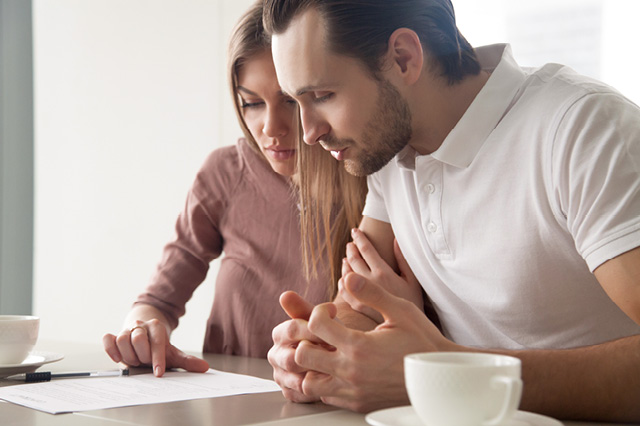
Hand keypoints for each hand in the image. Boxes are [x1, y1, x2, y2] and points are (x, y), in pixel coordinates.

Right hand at [102, 318, 208, 376]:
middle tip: (145, 362)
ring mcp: (126, 329)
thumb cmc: (158, 346)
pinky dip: (111, 348)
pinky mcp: (114, 334)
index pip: (158, 342)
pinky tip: (118, 358)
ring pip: (123, 339)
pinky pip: (108, 338)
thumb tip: (204, 367)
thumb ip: (187, 361)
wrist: (144, 333)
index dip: (158, 358)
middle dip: (142, 355)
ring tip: (135, 361)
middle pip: (138, 338)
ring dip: (128, 354)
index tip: (159, 373)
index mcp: (157, 327)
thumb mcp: (172, 353)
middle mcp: (141, 325)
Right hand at [267, 291, 326, 402]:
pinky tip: (330, 381)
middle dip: (316, 356)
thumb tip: (285, 295)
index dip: (315, 329)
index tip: (334, 329)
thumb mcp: (320, 319)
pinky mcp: (289, 392)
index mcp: (280, 334)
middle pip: (291, 357)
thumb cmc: (329, 334)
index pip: (292, 330)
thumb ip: (304, 308)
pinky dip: (316, 389)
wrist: (339, 353)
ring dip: (317, 373)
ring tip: (335, 367)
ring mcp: (281, 375)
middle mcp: (276, 355)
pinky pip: (299, 394)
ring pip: (295, 378)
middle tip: (336, 353)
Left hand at [296, 273, 458, 412]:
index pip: (316, 325)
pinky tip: (337, 367)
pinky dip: (324, 381)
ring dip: (311, 365)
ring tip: (326, 351)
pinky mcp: (357, 403)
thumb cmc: (421, 341)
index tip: (331, 312)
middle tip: (321, 332)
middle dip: (306, 339)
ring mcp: (352, 391)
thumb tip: (349, 278)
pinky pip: (325, 396)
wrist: (441, 376)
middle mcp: (351, 371)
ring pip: (308, 382)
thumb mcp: (400, 310)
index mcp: (359, 346)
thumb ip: (371, 294)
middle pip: (302, 355)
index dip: (318, 312)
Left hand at [338, 229, 423, 321]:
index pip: (366, 250)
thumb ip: (403, 260)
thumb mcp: (413, 281)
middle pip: (353, 260)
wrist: (410, 334)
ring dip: (346, 263)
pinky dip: (342, 282)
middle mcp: (370, 284)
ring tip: (347, 258)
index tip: (355, 231)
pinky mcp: (357, 308)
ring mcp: (361, 297)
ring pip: (346, 274)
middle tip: (350, 244)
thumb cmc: (415, 305)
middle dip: (351, 249)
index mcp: (383, 274)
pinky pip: (343, 292)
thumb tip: (395, 240)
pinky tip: (344, 279)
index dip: (360, 238)